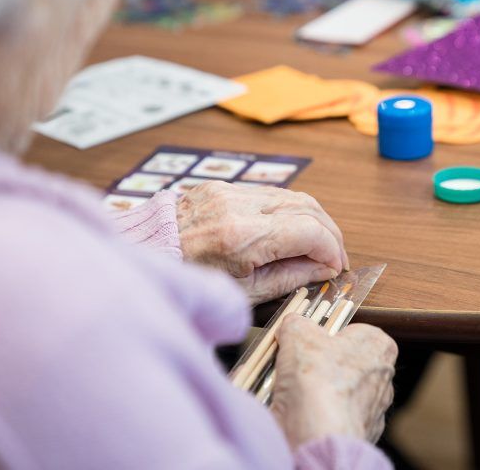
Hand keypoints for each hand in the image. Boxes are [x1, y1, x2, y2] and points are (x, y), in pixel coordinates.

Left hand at [176, 181, 347, 303]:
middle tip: (334, 257)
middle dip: (329, 233)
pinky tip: (290, 231)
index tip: (335, 268)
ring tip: (318, 244)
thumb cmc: (190, 280)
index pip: (309, 231)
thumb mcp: (243, 293)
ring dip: (312, 218)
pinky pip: (267, 193)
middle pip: (307, 207)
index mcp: (242, 237)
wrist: (145, 256)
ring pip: (291, 195)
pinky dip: (287, 211)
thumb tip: (323, 270)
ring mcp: (229, 191)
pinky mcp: (221, 187)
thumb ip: (289, 279)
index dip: (331, 249)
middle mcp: (237, 206)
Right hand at [270, 314, 396, 447]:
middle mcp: (383, 377)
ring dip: (318, 392)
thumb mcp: (297, 333)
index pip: (354, 331)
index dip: (327, 335)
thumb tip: (293, 323)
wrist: (318, 434)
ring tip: (294, 392)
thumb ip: (297, 323)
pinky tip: (301, 414)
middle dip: (321, 364)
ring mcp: (374, 408)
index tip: (308, 341)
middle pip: (346, 362)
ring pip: (341, 392)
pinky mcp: (361, 434)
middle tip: (298, 366)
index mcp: (378, 345)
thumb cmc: (318, 379)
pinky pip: (336, 418)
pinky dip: (319, 416)